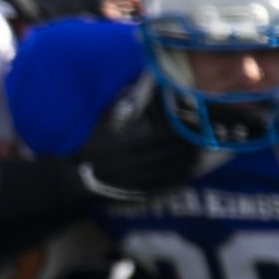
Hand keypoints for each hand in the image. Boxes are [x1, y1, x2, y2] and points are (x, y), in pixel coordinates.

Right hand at [76, 76, 214, 200]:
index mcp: (125, 146)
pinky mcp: (133, 192)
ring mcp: (134, 180)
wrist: (75, 180)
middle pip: (165, 156)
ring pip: (164, 173)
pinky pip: (158, 188)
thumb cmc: (91, 149)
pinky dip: (173, 183)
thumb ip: (119, 109)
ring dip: (183, 167)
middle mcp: (132, 163)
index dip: (176, 135)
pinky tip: (186, 178)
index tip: (192, 129)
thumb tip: (136, 85)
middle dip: (184, 151)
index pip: (157, 139)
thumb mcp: (101, 126)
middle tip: (203, 145)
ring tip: (199, 161)